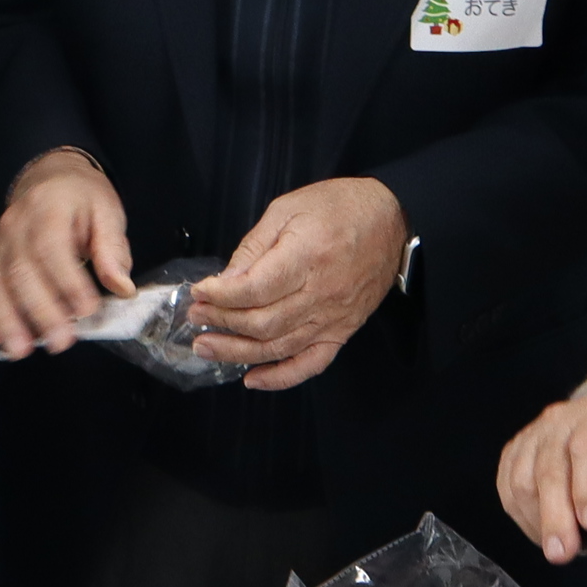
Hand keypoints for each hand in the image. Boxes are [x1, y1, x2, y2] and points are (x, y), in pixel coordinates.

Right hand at [0, 149, 134, 358]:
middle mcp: (16, 228)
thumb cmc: (81, 196)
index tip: (87, 310)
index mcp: (48, 210)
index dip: (67, 281)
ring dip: (6, 320)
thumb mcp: (107, 211)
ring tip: (21, 350)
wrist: (48, 175)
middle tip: (62, 341)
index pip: (51, 247)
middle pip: (20, 272)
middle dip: (39, 310)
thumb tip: (121, 288)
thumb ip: (113, 248)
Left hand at [192, 177, 408, 390]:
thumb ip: (254, 247)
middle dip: (221, 322)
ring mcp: (334, 317)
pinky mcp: (342, 330)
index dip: (221, 295)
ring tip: (206, 347)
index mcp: (307, 257)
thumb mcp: (287, 209)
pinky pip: (311, 364)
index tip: (200, 292)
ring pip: (279, 347)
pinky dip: (281, 377)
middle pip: (262, 322)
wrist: (391, 218)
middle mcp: (322, 293)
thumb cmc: (339, 207)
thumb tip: (226, 279)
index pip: (254, 289)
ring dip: (237, 352)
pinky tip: (252, 379)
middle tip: (195, 318)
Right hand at [499, 390, 586, 565]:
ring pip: (521, 479)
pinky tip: (540, 531)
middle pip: (549, 469)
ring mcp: (531, 435)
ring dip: (536, 519)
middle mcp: (559, 420)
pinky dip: (521, 515)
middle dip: (555, 516)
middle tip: (562, 551)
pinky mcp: (513, 452)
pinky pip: (507, 486)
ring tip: (556, 546)